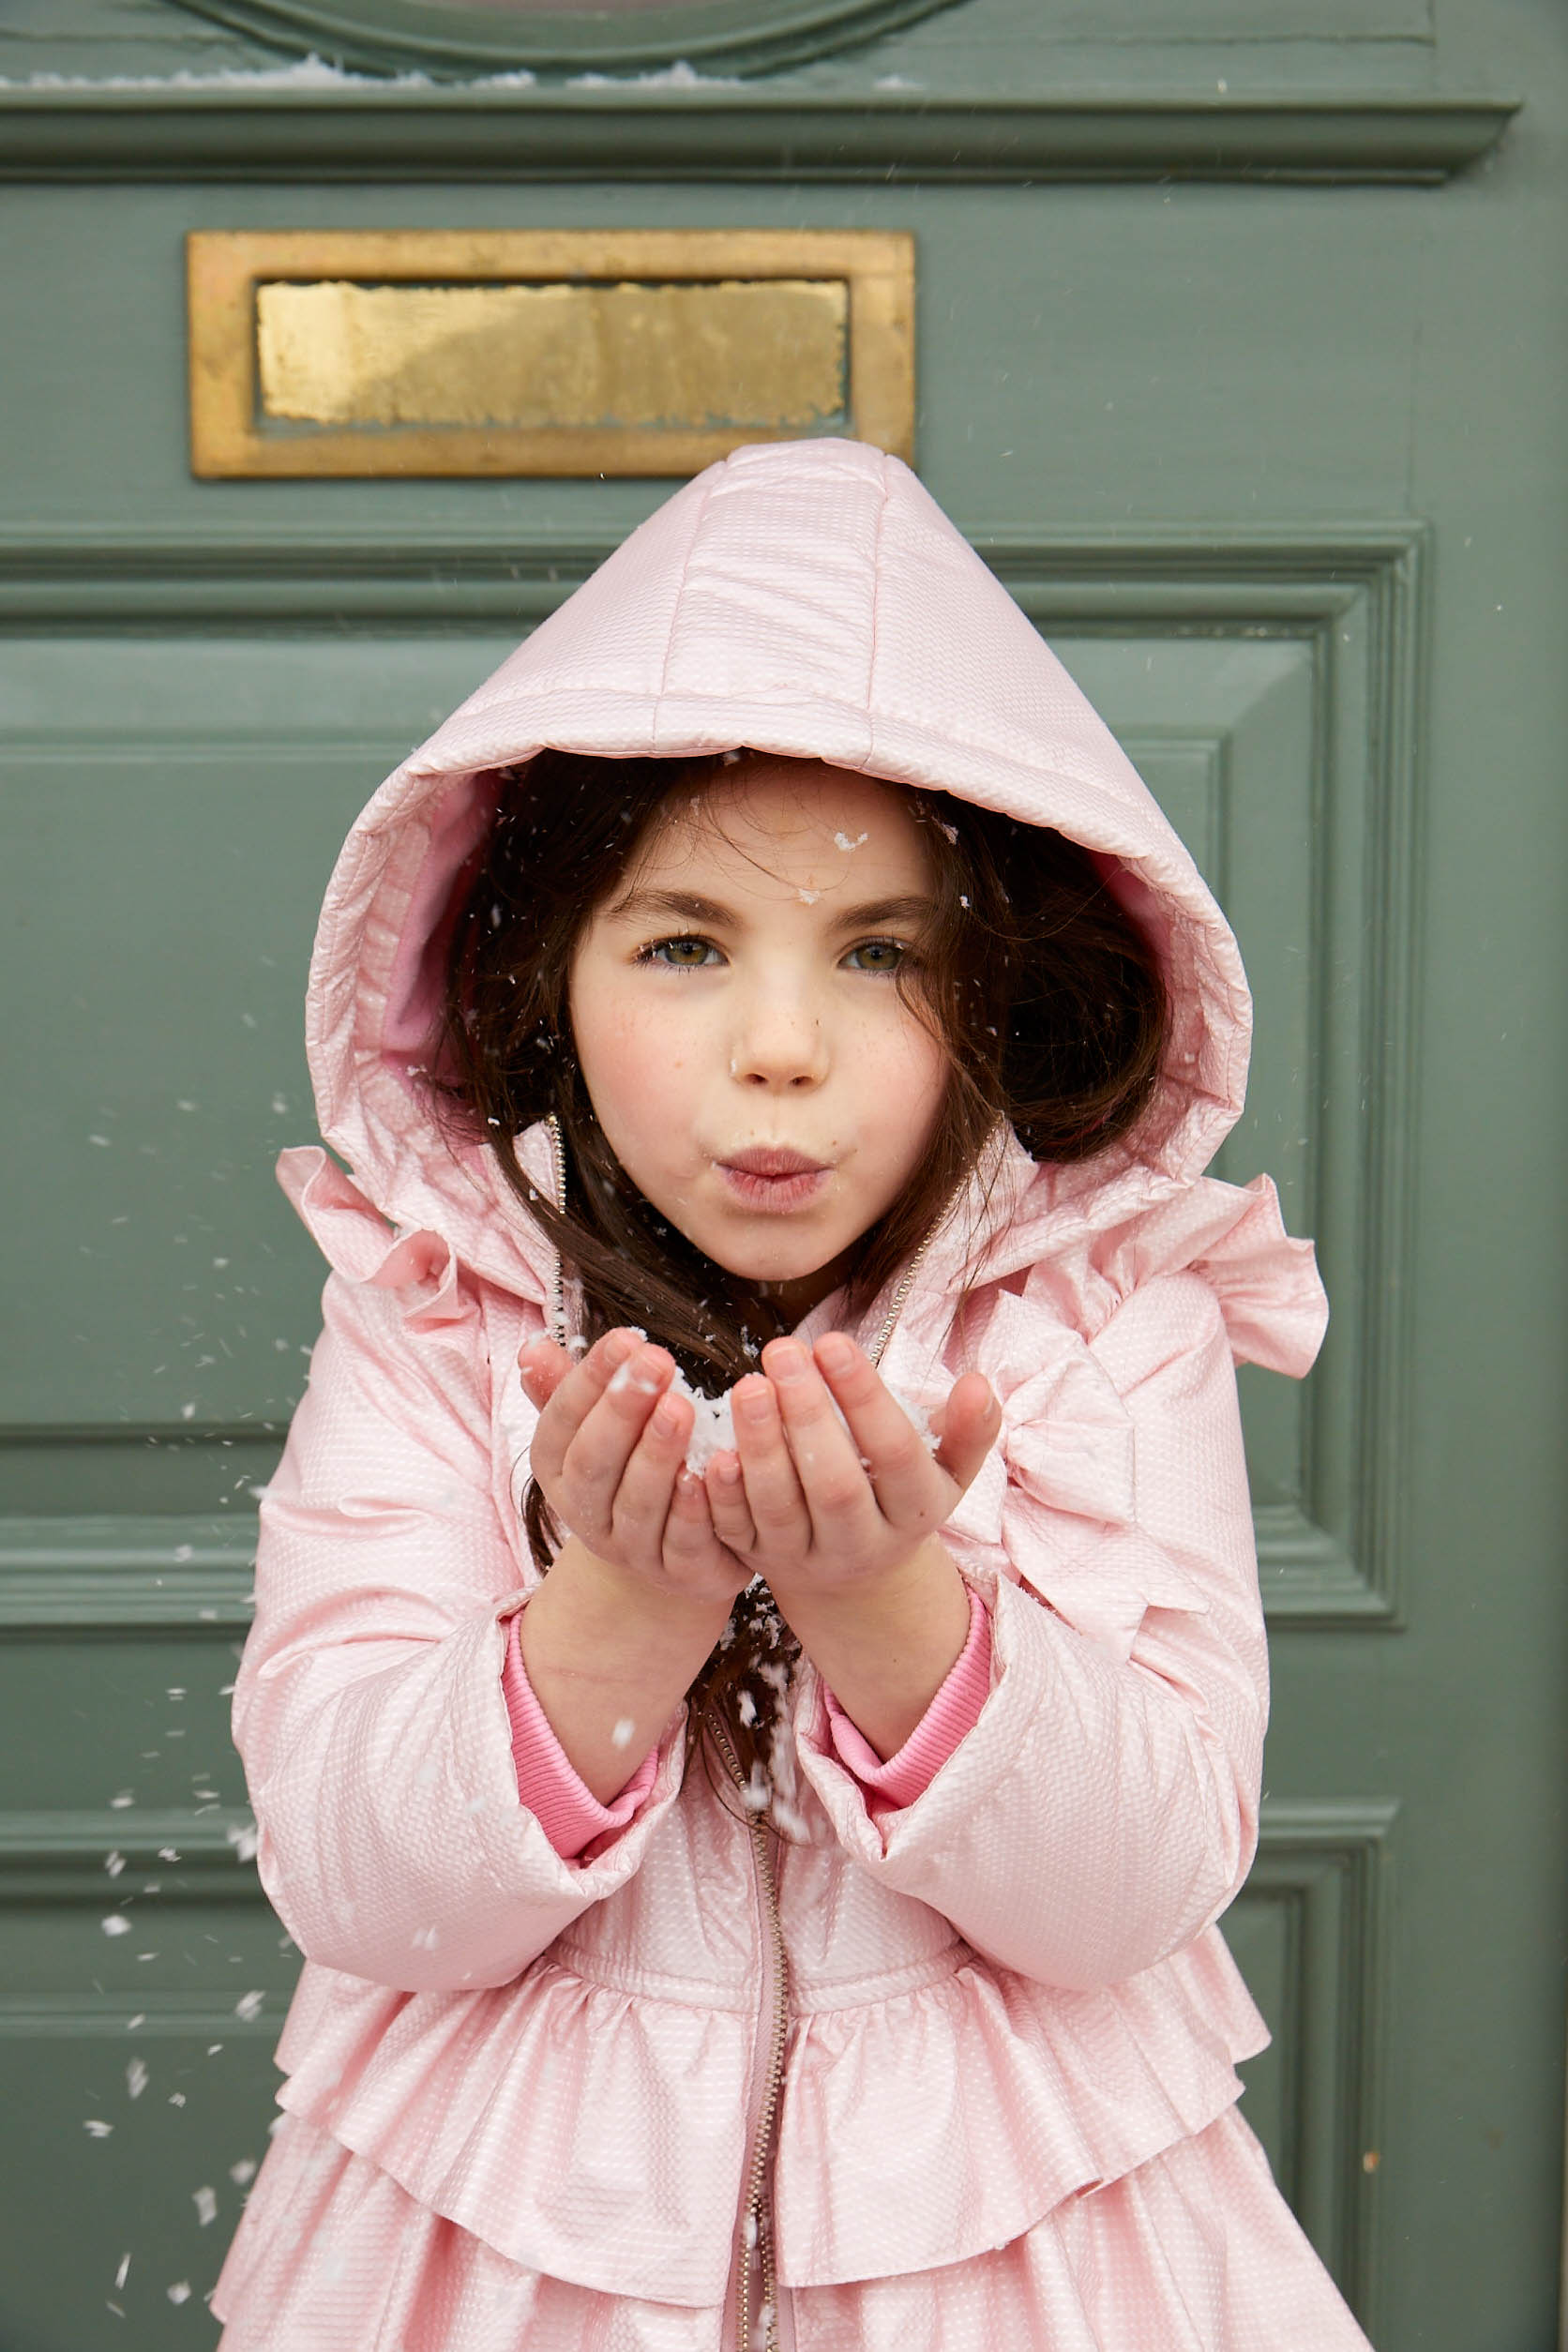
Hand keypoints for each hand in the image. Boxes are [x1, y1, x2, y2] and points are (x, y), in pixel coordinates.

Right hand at [517, 1329, 749, 1611]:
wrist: (674, 1554)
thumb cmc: (633, 1470)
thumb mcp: (598, 1428)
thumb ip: (568, 1389)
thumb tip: (533, 1348)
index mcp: (559, 1470)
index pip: (561, 1422)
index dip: (589, 1381)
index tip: (625, 1337)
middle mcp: (586, 1514)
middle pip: (595, 1463)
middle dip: (622, 1410)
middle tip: (656, 1361)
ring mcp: (632, 1550)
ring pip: (637, 1504)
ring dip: (656, 1454)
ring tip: (680, 1407)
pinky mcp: (681, 1573)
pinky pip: (683, 1542)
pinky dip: (694, 1508)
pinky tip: (710, 1469)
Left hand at [702, 1333, 997, 1607]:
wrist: (857, 1575)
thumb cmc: (900, 1493)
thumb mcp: (946, 1469)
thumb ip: (968, 1429)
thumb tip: (979, 1383)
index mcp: (913, 1513)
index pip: (895, 1455)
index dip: (864, 1399)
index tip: (833, 1341)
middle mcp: (861, 1543)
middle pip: (835, 1486)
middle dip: (808, 1416)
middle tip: (782, 1349)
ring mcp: (805, 1557)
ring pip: (780, 1508)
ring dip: (760, 1446)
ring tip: (748, 1384)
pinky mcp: (756, 1561)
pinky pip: (733, 1533)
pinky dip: (720, 1495)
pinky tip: (713, 1449)